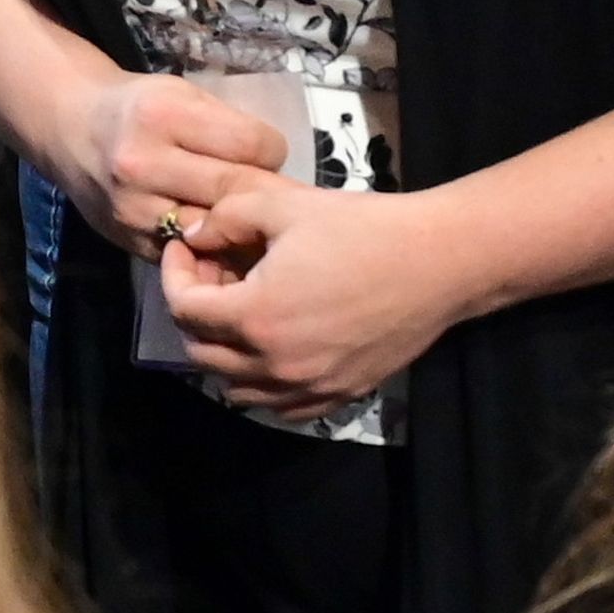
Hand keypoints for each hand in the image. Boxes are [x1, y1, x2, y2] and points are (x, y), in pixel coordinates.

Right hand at [53, 72, 293, 259]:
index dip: (271, 149)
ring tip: (254, 216)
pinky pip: (191, 253)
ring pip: (216, 230)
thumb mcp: (180, 93)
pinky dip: (213, 248)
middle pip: (234, 190)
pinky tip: (222, 235)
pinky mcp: (132, 242)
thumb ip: (224, 125)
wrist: (71, 132)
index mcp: (162, 116)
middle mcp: (142, 165)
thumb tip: (276, 166)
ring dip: (242, 227)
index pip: (250, 143)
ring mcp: (134, 210)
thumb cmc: (137, 107)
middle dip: (265, 193)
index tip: (267, 150)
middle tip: (277, 192)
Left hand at [161, 184, 466, 418]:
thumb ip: (225, 218)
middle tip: (213, 271)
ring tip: (241, 307)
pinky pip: (279, 406)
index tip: (188, 247)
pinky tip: (275, 344)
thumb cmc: (363, 228)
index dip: (175, 273)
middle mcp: (274, 364)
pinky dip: (261, 382)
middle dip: (194, 309)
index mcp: (256, 316)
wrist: (438, 262)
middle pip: (201, 351)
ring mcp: (307, 387)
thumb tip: (193, 235)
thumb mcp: (284, 206)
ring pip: (234, 386)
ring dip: (223, 349)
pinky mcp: (338, 396)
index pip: (183, 308)